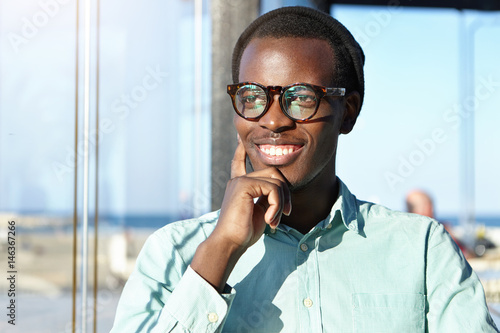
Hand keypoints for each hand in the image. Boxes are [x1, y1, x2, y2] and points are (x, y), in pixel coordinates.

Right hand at [190, 138, 291, 291]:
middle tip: (285, 213)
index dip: (241, 151)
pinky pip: (272, 189)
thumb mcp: (259, 211)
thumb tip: (279, 189)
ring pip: (276, 181)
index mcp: (240, 186)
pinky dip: (277, 205)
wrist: (230, 243)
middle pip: (273, 173)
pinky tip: (270, 220)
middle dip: (285, 192)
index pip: (240, 162)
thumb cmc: (244, 232)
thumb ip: (266, 197)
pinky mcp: (244, 186)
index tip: (239, 138)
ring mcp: (240, 181)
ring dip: (281, 203)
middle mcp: (239, 180)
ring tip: (275, 221)